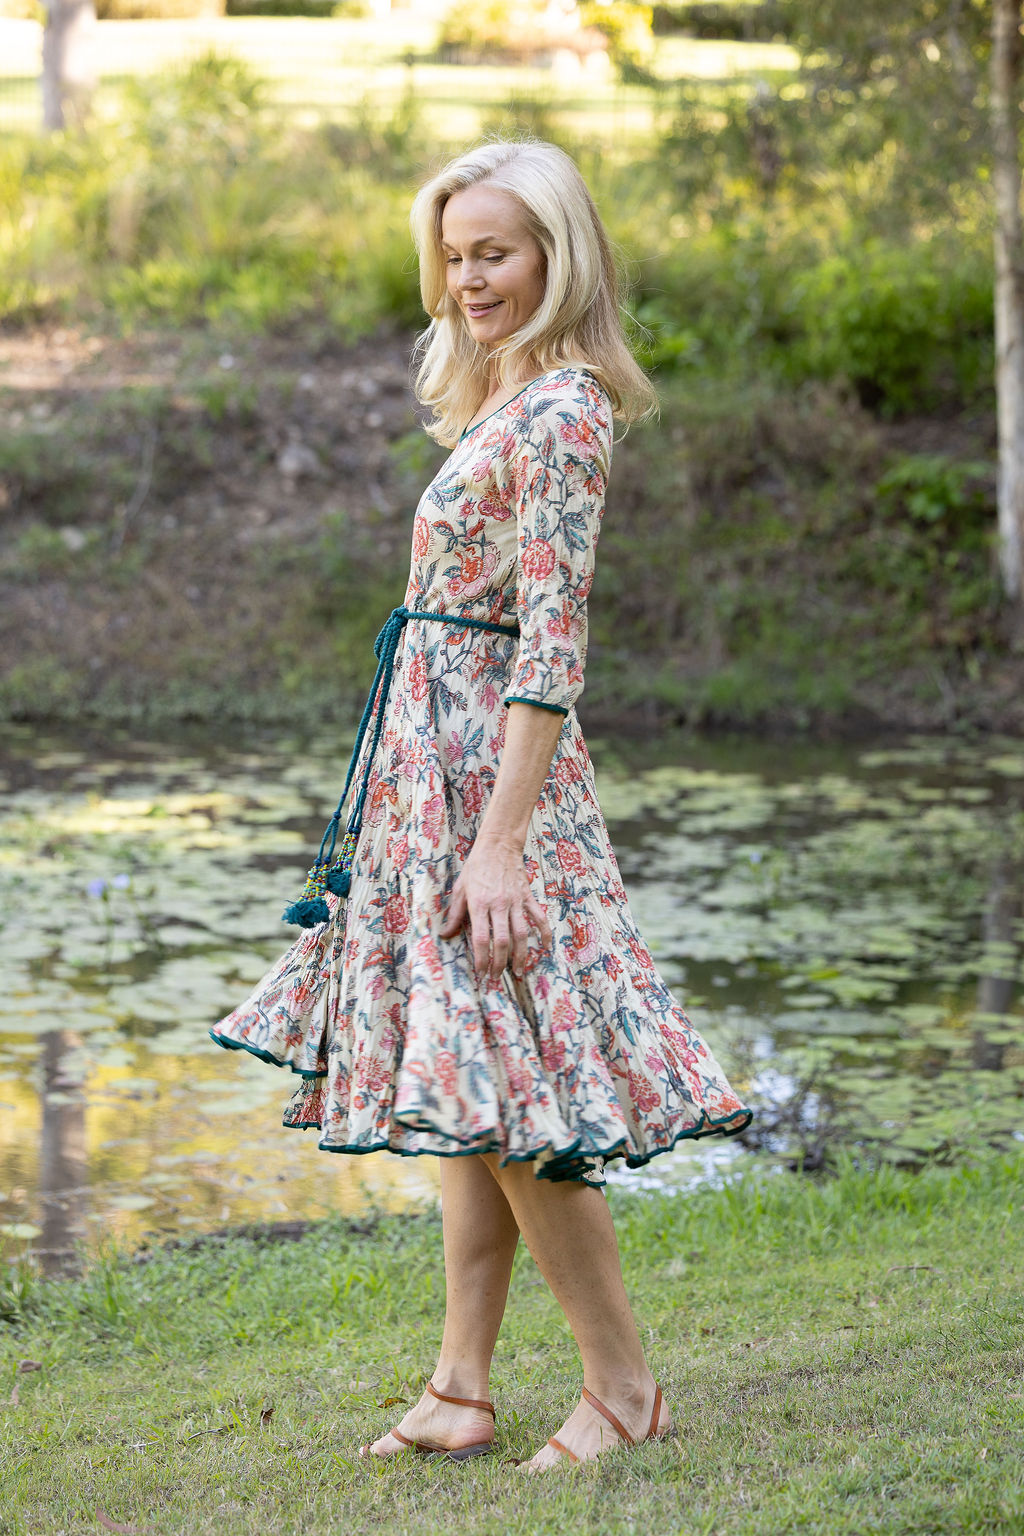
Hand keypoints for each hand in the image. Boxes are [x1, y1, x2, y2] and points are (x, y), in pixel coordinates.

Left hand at [440, 839, 552, 985]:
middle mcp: (499, 905)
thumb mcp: (460, 889)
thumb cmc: (476, 867)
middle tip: (497, 978)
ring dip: (521, 955)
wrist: (498, 845)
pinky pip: (538, 917)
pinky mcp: (527, 896)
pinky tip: (545, 948)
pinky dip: (544, 933)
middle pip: (502, 941)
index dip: (481, 959)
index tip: (481, 973)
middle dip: (500, 963)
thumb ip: (454, 914)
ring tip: (518, 972)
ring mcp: (516, 901)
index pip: (480, 938)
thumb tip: (445, 935)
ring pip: (522, 934)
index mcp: (479, 904)